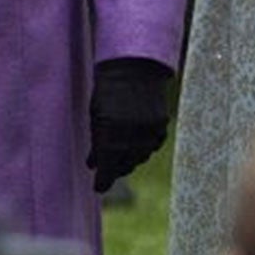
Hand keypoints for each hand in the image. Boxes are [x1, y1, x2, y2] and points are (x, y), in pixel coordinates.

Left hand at [87, 58, 171, 192]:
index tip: (98, 188)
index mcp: (110, 134)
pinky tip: (136, 143)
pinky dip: (145, 147)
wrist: (133, 66)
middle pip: (124, 165)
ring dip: (129, 159)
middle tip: (108, 170)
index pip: (107, 169)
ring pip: (140, 157)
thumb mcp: (96, 117)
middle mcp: (131, 135)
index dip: (102, 181)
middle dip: (114, 169)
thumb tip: (92, 166)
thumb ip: (96, 143)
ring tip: (121, 156)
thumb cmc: (107, 91)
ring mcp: (149, 130)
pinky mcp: (161, 124)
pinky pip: (153, 145)